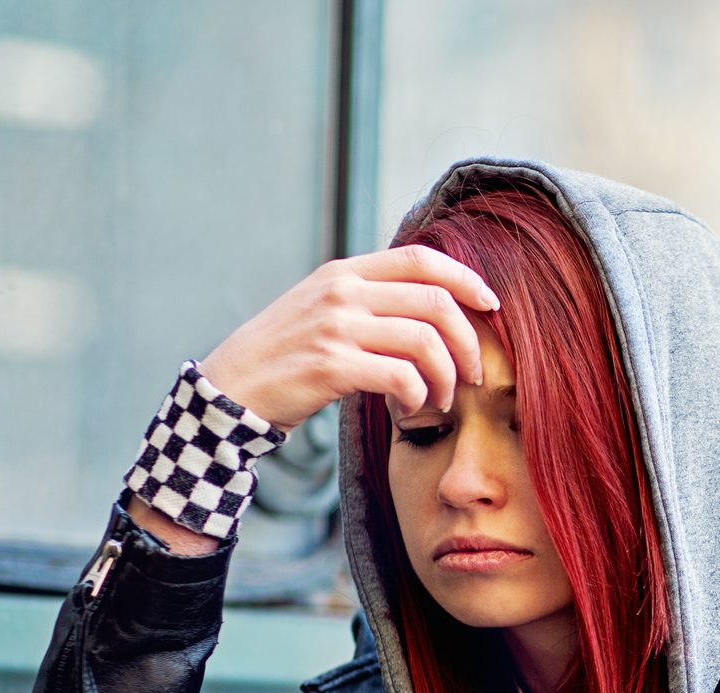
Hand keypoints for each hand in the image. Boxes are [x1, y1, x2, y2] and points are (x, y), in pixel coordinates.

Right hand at [197, 246, 500, 431]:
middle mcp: (342, 292)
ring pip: (425, 340)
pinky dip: (420, 395)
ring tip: (442, 398)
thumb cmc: (284, 356)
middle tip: (473, 372)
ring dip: (447, 375)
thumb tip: (428, 304)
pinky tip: (414, 406)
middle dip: (468, 340)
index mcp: (345, 273)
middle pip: (435, 301)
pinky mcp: (331, 365)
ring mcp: (335, 326)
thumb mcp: (321, 309)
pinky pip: (402, 376)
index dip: (466, 279)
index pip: (422, 259)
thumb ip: (367, 300)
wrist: (229, 389)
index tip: (490, 306)